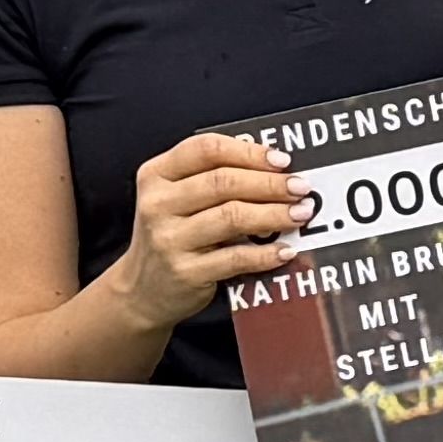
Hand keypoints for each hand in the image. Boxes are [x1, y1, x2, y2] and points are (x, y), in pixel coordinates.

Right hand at [118, 132, 304, 316]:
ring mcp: (169, 240)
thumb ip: (210, 177)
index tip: (282, 160)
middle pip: (223, 182)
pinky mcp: (185, 272)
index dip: (248, 152)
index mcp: (156, 175)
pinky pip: (235, 258)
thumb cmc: (171, 235)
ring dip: (273, 214)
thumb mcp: (176, 199)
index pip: (206, 149)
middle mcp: (158, 204)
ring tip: (300, 214)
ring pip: (232, 217)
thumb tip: (273, 166)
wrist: (142, 292)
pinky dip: (265, 253)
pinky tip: (285, 250)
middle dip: (270, 183)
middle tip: (300, 187)